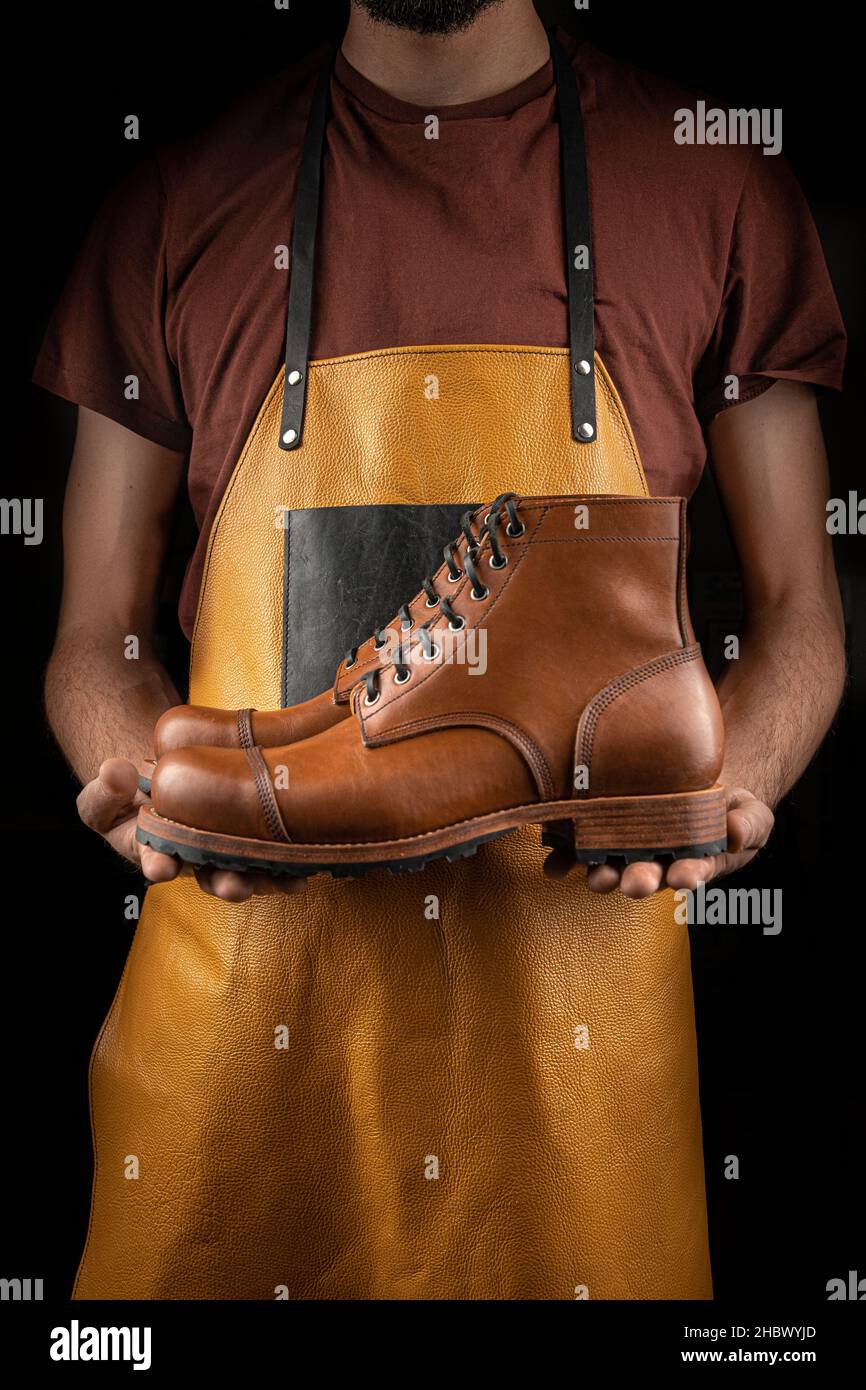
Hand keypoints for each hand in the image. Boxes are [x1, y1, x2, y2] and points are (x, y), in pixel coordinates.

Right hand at [77, 757, 305, 903]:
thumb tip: (112, 770)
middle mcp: (194, 858)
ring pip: (248, 869)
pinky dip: (291, 863)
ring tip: (284, 881)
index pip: (154, 860)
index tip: (159, 867)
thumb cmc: (133, 792)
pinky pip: (273, 854)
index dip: (158, 864)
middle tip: (233, 887)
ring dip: (266, 878)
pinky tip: (305, 867)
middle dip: (223, 883)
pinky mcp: (254, 836)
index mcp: (154, 851)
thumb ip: (105, 789)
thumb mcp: (107, 792)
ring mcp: (226, 850)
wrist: (166, 774)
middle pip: (209, 876)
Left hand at [543, 786, 774, 898]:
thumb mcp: (752, 812)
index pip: (693, 872)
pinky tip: (553, 860)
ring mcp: (624, 849)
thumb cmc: (727, 804)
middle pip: (646, 874)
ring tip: (595, 877)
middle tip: (635, 883)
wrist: (691, 776)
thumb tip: (736, 834)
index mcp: (694, 862)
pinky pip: (577, 847)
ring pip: (610, 864)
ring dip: (600, 872)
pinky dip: (564, 855)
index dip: (690, 875)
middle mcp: (655, 862)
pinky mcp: (597, 832)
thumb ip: (750, 826)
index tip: (688, 876)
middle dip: (641, 880)